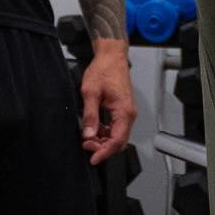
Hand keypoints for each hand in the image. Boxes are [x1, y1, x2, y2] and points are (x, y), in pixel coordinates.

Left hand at [78, 42, 136, 166]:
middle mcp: (129, 114)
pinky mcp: (122, 110)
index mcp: (124, 111)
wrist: (112, 56)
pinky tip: (94, 129)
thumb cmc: (104, 70)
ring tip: (87, 137)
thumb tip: (88, 135)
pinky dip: (105, 133)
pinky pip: (116, 128)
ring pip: (117, 136)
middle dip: (102, 147)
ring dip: (103, 140)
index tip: (92, 158)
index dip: (104, 152)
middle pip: (119, 141)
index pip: (117, 140)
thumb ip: (90, 115)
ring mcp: (127, 112)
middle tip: (86, 145)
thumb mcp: (90, 92)